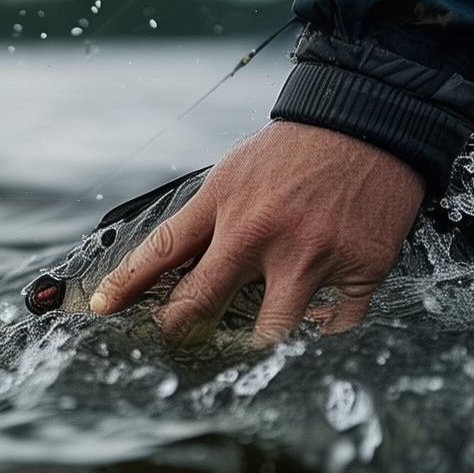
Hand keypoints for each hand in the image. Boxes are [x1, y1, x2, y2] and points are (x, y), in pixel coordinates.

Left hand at [89, 120, 425, 343]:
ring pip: (271, 332)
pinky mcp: (360, 267)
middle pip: (203, 302)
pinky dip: (320, 336)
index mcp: (226, 203)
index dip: (125, 285)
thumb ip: (205, 220)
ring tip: (246, 354)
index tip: (104, 308)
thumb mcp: (234, 172)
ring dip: (254, 349)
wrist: (369, 119)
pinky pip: (334, 328)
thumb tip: (170, 266)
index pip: (162, 251)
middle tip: (177, 345)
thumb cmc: (297, 150)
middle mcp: (262, 232)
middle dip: (180, 331)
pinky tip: (311, 328)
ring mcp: (312, 254)